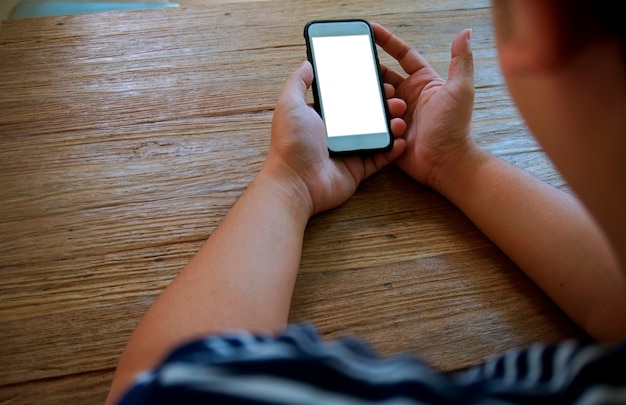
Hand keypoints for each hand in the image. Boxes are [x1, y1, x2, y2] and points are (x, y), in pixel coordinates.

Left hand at [263, 61, 407, 215]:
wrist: (296, 182)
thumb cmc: (291, 143)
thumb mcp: (290, 104)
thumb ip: (298, 82)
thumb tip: (307, 63)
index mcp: (320, 117)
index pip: (345, 98)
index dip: (362, 87)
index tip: (379, 77)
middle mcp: (334, 133)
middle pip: (364, 115)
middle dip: (382, 104)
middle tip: (395, 97)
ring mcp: (347, 152)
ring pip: (375, 134)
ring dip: (390, 124)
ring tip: (400, 115)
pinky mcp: (357, 170)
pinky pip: (379, 158)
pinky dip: (391, 149)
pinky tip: (400, 139)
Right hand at [373, 24, 475, 187]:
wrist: (444, 162)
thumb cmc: (455, 127)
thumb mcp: (460, 90)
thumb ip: (461, 61)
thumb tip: (465, 32)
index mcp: (424, 82)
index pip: (403, 55)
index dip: (387, 42)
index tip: (371, 30)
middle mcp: (409, 96)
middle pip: (384, 77)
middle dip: (376, 75)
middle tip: (370, 77)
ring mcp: (397, 114)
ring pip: (377, 98)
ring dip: (380, 101)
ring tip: (392, 109)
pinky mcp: (388, 131)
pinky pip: (374, 120)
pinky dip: (374, 118)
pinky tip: (382, 121)